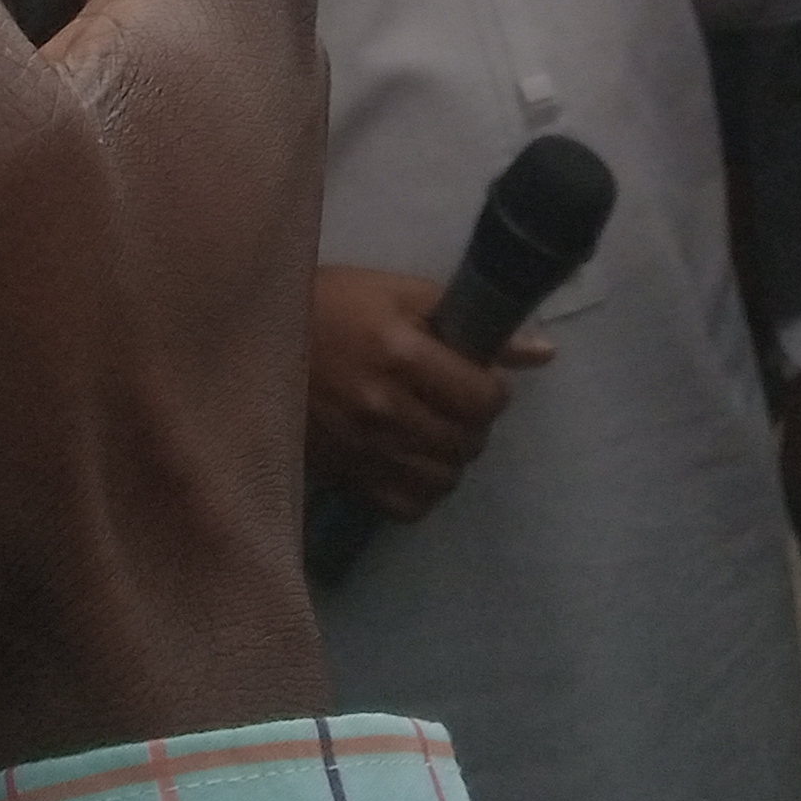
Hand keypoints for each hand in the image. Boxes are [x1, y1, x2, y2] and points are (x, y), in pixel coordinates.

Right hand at [307, 263, 550, 519]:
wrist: (255, 336)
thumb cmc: (333, 303)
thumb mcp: (402, 294)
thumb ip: (473, 323)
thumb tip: (545, 352)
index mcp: (400, 353)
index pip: (483, 397)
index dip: (494, 390)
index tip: (481, 379)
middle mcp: (383, 407)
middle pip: (468, 441)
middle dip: (475, 423)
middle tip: (460, 404)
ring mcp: (361, 447)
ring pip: (443, 479)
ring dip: (452, 457)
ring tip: (438, 432)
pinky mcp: (343, 473)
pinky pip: (407, 506)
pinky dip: (423, 489)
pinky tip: (415, 460)